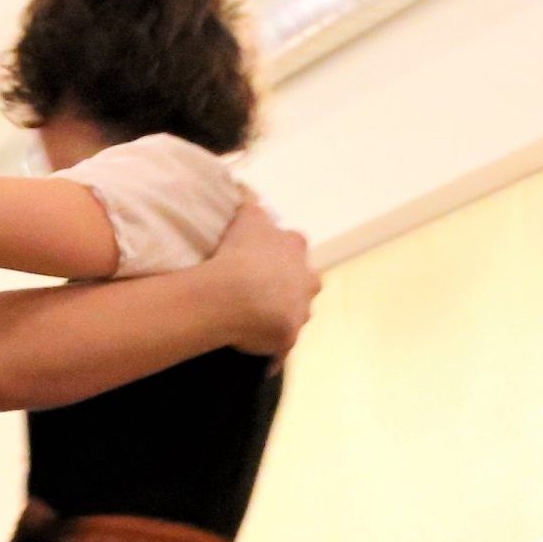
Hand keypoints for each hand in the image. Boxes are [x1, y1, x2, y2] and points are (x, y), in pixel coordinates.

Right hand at [192, 192, 315, 350]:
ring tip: (254, 323)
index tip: (258, 261)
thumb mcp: (246, 215)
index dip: (277, 255)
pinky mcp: (288, 339)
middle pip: (304, 284)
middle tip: (259, 294)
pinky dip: (270, 351)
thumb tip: (246, 187)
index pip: (294, 248)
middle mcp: (307, 280)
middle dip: (288, 288)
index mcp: (296, 248)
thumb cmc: (239, 251)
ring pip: (296, 315)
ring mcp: (300, 312)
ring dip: (280, 318)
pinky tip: (255, 354)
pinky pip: (279, 348)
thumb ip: (250, 201)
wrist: (235, 294)